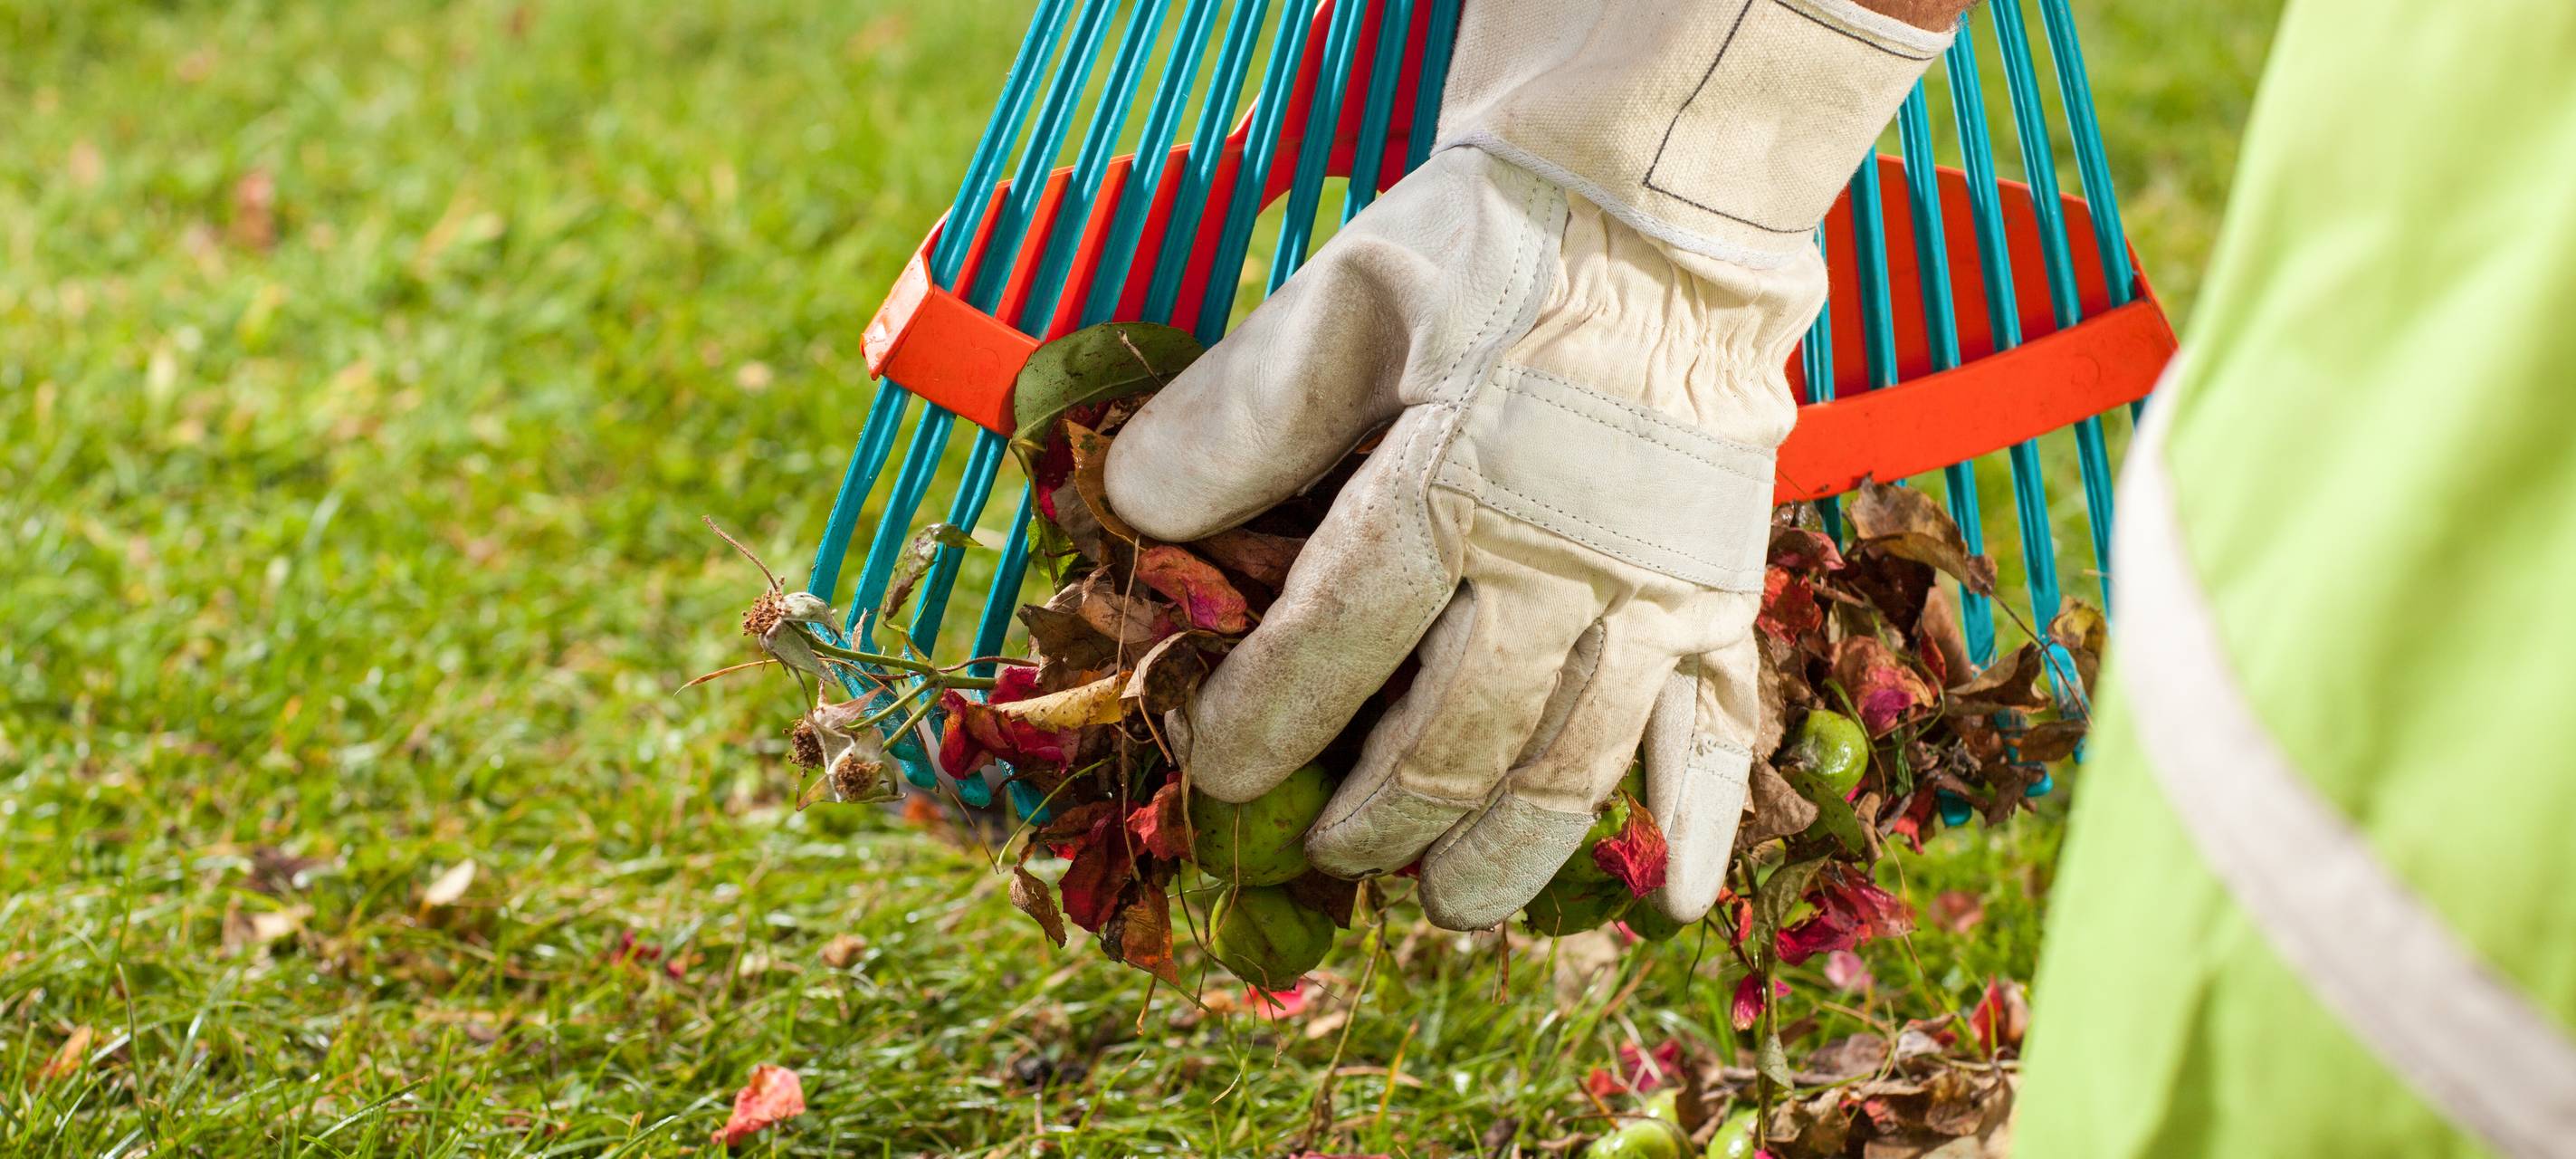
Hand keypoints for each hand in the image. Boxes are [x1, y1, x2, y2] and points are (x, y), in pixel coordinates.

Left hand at [1105, 0, 1949, 930]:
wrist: (1667, 201)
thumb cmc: (1492, 245)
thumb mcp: (1345, 296)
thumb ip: (1241, 412)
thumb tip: (1134, 513)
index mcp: (1459, 482)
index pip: (1343, 637)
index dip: (1271, 715)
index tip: (1220, 770)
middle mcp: (1567, 559)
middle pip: (1460, 735)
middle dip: (1381, 814)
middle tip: (1330, 852)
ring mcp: (1657, 588)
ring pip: (1575, 761)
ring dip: (1504, 849)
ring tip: (1447, 901)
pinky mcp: (1722, 589)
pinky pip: (1719, 722)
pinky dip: (1700, 817)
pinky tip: (1674, 897)